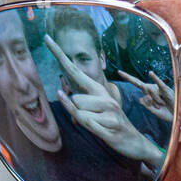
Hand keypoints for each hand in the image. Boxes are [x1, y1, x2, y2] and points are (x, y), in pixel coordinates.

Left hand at [43, 36, 161, 165]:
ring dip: (84, 122)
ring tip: (99, 125)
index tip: (46, 38)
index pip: (74, 70)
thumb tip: (62, 96)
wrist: (134, 142)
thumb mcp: (96, 110)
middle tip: (93, 119)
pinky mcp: (111, 126)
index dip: (60, 55)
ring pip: (79, 112)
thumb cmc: (111, 124)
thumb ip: (79, 102)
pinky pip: (88, 123)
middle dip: (77, 112)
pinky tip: (101, 129)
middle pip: (75, 100)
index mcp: (99, 90)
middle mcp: (106, 97)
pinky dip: (89, 127)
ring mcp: (110, 112)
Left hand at [118, 69, 174, 124]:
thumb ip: (147, 105)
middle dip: (129, 79)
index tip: (119, 72)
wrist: (178, 116)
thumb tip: (140, 98)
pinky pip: (159, 84)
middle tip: (120, 73)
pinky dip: (155, 78)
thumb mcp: (155, 111)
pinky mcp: (165, 89)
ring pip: (149, 92)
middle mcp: (152, 88)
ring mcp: (158, 88)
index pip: (136, 83)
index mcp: (148, 93)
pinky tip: (150, 73)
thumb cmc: (166, 112)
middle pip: (140, 85)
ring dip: (155, 101)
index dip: (128, 78)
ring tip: (162, 105)